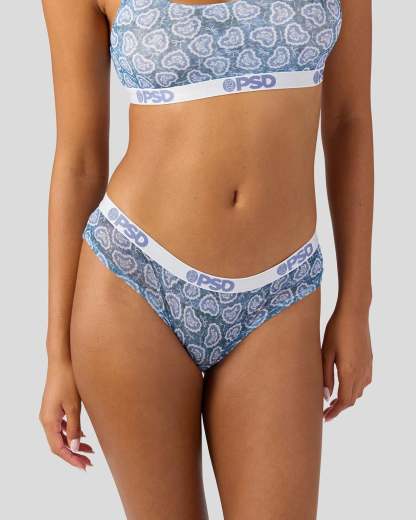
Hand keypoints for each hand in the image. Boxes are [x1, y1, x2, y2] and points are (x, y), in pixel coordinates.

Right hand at [39, 356, 93, 469]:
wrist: (62, 360)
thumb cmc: (68, 380)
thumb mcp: (74, 405)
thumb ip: (74, 427)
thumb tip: (74, 448)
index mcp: (48, 421)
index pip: (58, 448)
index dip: (71, 459)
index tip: (84, 466)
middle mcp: (45, 419)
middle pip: (58, 444)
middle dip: (73, 455)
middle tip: (89, 462)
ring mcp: (49, 413)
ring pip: (60, 435)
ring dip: (73, 445)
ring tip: (90, 451)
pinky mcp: (54, 407)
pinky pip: (61, 426)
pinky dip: (71, 433)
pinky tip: (82, 436)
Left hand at [322, 306, 372, 420]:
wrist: (355, 312)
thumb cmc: (336, 330)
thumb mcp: (325, 352)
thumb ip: (326, 375)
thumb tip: (326, 396)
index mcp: (349, 372)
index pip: (344, 401)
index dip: (335, 411)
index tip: (325, 417)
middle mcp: (361, 372)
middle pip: (352, 399)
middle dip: (339, 407)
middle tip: (325, 411)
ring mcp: (368, 366)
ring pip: (359, 391)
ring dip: (347, 398)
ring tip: (333, 399)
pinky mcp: (369, 360)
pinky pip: (364, 381)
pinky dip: (354, 388)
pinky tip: (345, 384)